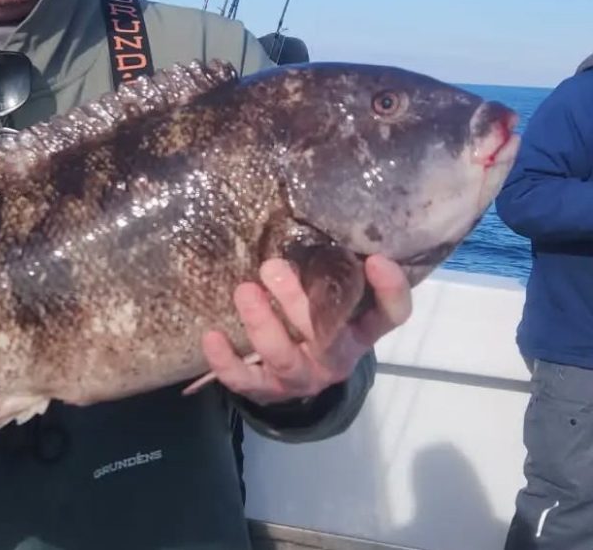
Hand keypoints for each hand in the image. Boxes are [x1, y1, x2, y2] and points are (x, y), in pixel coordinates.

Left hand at [201, 254, 410, 405]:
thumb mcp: (330, 300)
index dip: (390, 292)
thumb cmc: (313, 323)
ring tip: (244, 291)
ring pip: (284, 356)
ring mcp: (301, 376)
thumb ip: (330, 271)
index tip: (377, 260)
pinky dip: (226, 361)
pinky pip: (246, 380)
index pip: (389, 316)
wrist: (294, 381)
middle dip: (297, 300)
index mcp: (359, 332)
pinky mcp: (267, 390)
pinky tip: (211, 336)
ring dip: (262, 323)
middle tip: (273, 266)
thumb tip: (315, 212)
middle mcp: (336, 356)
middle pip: (325, 334)